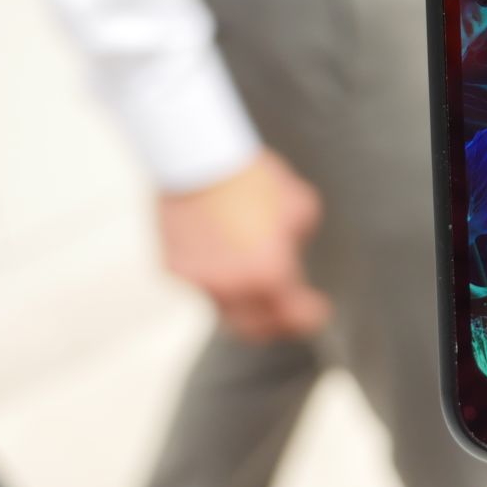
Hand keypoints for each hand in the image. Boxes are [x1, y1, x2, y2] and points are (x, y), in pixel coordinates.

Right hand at [157, 149, 331, 340]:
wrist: (195, 159)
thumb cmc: (253, 177)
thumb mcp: (299, 204)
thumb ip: (299, 238)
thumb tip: (292, 250)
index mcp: (268, 274)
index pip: (292, 316)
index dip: (307, 318)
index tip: (315, 313)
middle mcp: (231, 287)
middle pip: (255, 328)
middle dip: (274, 325)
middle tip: (286, 314)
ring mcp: (198, 282)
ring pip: (225, 309)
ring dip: (243, 303)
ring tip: (255, 281)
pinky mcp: (171, 270)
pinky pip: (200, 286)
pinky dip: (215, 280)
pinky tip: (222, 259)